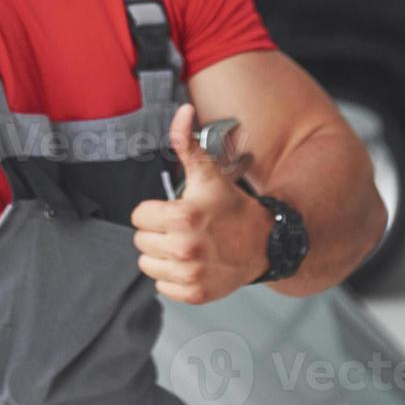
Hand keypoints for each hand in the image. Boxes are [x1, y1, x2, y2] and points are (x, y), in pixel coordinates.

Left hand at [131, 102, 270, 303]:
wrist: (265, 242)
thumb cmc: (231, 206)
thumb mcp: (208, 173)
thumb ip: (187, 142)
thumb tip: (183, 111)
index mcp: (182, 217)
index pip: (138, 216)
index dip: (155, 211)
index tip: (174, 211)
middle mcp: (185, 248)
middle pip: (141, 241)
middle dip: (157, 233)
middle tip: (181, 229)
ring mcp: (190, 274)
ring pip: (148, 265)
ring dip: (162, 256)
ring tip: (186, 246)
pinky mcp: (195, 293)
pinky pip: (163, 287)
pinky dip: (173, 278)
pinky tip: (192, 264)